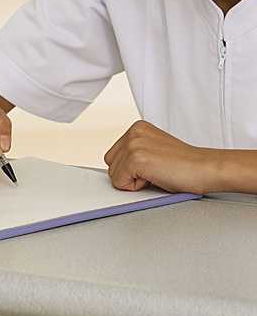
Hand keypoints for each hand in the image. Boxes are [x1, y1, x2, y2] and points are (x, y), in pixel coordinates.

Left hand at [104, 120, 220, 194]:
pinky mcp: (135, 159)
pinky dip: (136, 187)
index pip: (113, 156)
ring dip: (133, 181)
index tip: (152, 166)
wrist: (206, 169)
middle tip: (154, 171)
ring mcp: (133, 145)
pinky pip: (120, 183)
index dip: (131, 168)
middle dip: (129, 174)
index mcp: (137, 128)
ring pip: (113, 175)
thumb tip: (115, 168)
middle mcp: (133, 133)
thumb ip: (133, 153)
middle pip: (110, 165)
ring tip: (157, 173)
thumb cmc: (184, 165)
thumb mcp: (153, 151)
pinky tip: (155, 177)